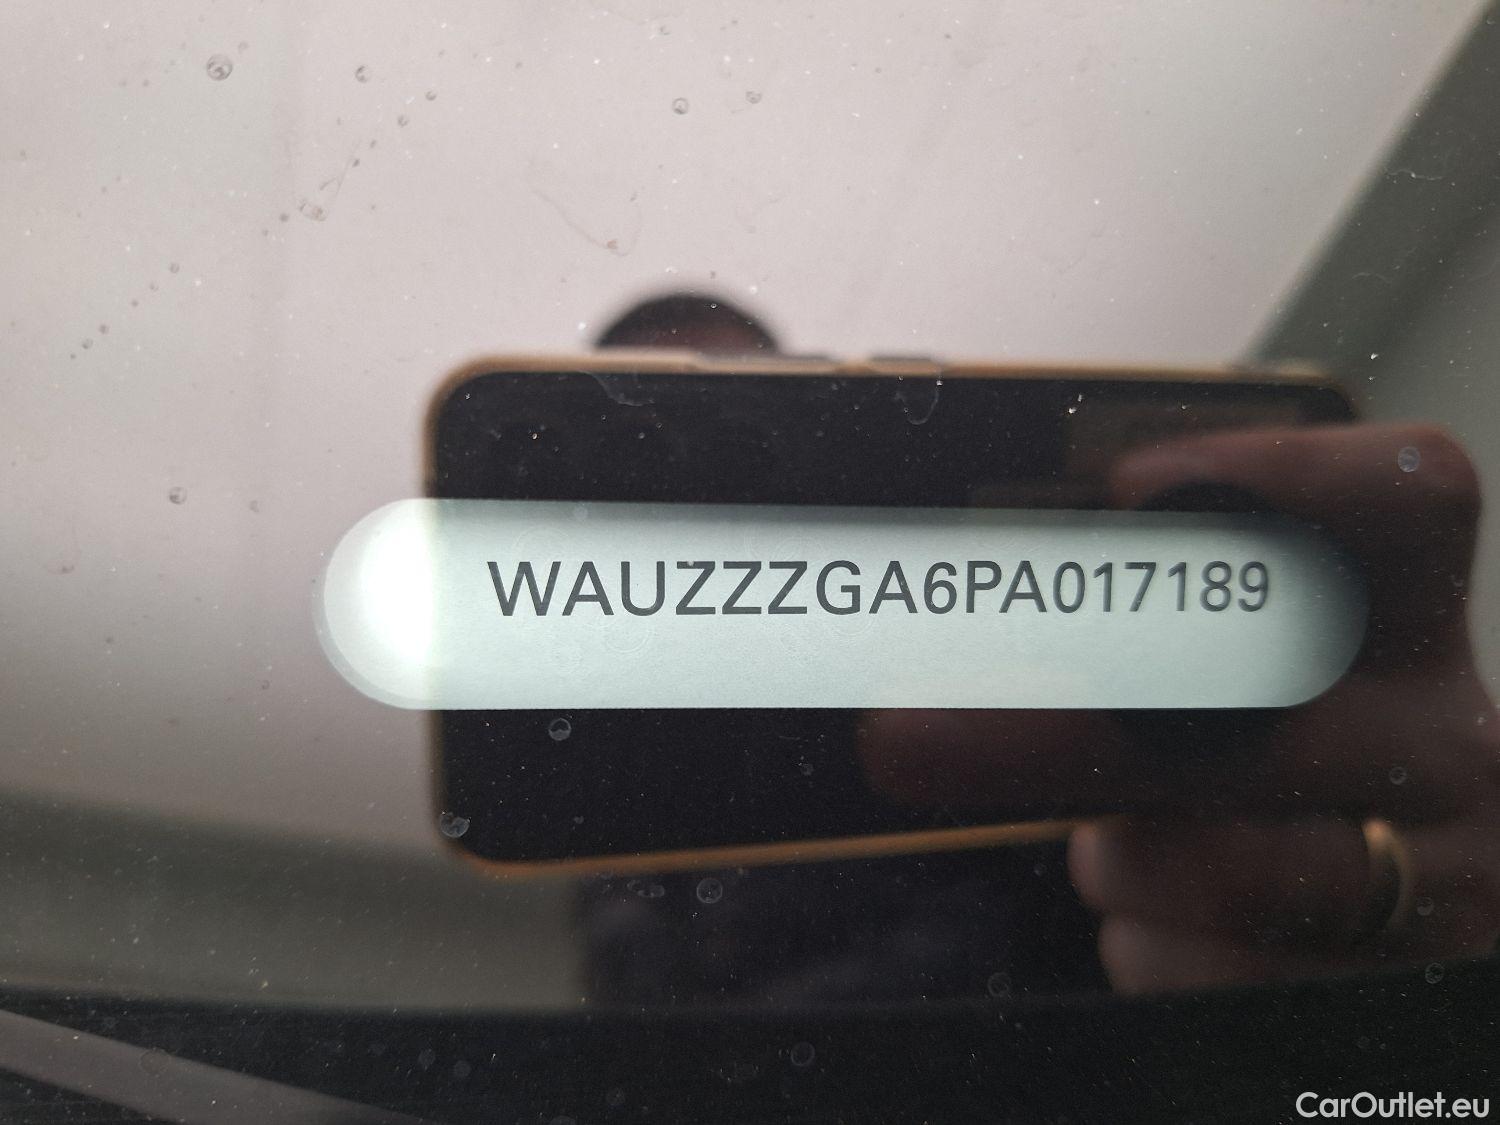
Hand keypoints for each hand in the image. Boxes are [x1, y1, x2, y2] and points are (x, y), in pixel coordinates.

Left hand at [861, 423, 1499, 991]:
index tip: (1128, 487)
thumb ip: (1169, 632)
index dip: (1279, 476)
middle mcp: (1455, 742)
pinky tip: (1167, 922)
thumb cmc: (1278, 769)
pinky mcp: (1391, 990)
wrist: (1384, 935)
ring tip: (1110, 851)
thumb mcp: (1259, 683)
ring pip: (1226, 868)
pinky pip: (1208, 967)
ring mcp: (1441, 877)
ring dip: (1116, 860)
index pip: (1408, 499)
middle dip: (1054, 731)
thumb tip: (973, 587)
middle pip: (1258, 711)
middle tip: (899, 739)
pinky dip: (1151, 943)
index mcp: (1418, 628)